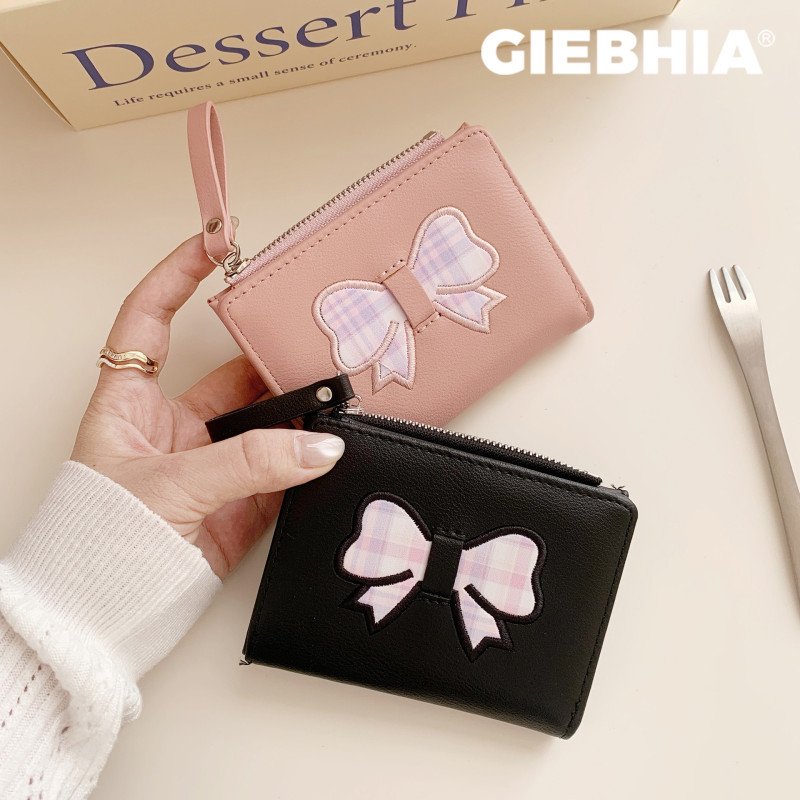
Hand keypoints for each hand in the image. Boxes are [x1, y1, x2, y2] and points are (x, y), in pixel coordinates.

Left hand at [71, 235, 344, 577]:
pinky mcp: (238, 501)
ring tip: (333, 400)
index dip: (177, 275)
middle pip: (229, 372)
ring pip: (264, 421)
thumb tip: (319, 447)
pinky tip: (331, 447)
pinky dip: (309, 460)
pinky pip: (282, 469)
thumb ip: (247, 464)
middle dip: (270, 357)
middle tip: (309, 342)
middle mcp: (171, 427)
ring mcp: (209, 463)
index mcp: (129, 405)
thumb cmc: (98, 544)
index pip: (147, 319)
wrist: (101, 620)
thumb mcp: (168, 488)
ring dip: (297, 413)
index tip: (215, 243)